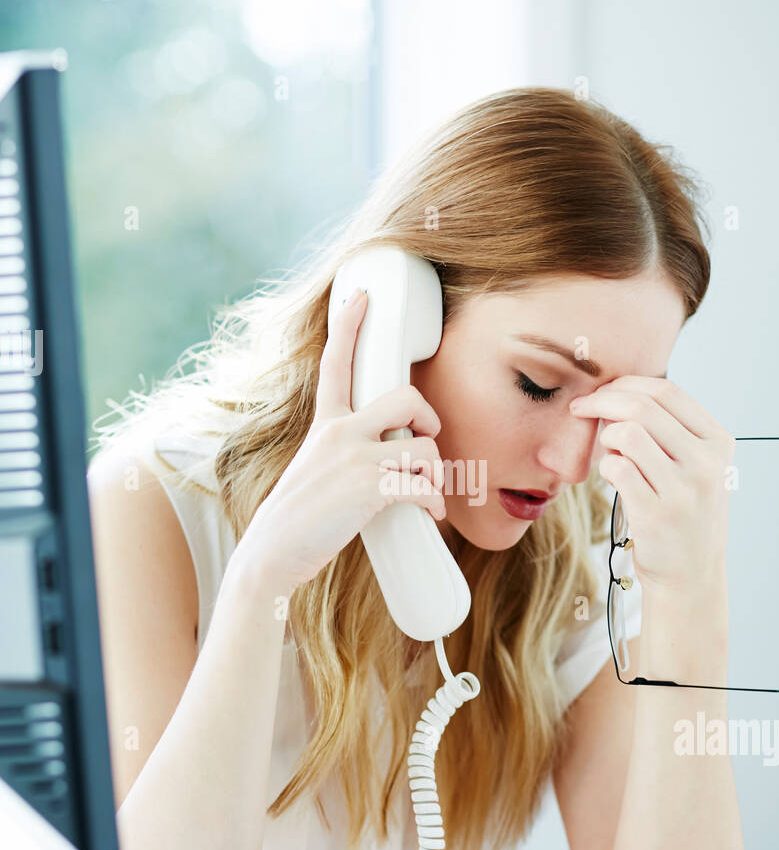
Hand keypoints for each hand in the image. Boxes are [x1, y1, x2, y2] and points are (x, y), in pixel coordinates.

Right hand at [235, 287, 446, 598]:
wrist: (272, 555)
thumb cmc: (295, 521)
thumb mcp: (314, 470)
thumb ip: (344, 454)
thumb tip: (389, 463)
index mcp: (325, 425)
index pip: (337, 363)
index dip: (349, 325)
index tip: (360, 294)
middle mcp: (340, 433)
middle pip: (407, 398)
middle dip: (428, 419)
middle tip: (425, 443)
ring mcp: (356, 459)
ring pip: (426, 448)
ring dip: (435, 477)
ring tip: (424, 497)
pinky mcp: (370, 489)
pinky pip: (424, 487)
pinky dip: (434, 504)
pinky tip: (428, 515)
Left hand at [569, 377, 735, 598]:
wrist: (691, 576)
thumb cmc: (685, 515)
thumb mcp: (697, 468)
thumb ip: (670, 431)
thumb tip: (617, 391)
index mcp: (718, 442)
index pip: (667, 391)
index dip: (626, 384)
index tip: (601, 391)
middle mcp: (707, 463)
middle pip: (643, 407)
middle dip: (602, 400)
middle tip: (581, 408)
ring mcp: (684, 490)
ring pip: (628, 434)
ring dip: (605, 436)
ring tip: (606, 452)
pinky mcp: (656, 514)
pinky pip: (617, 469)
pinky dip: (604, 465)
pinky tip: (609, 475)